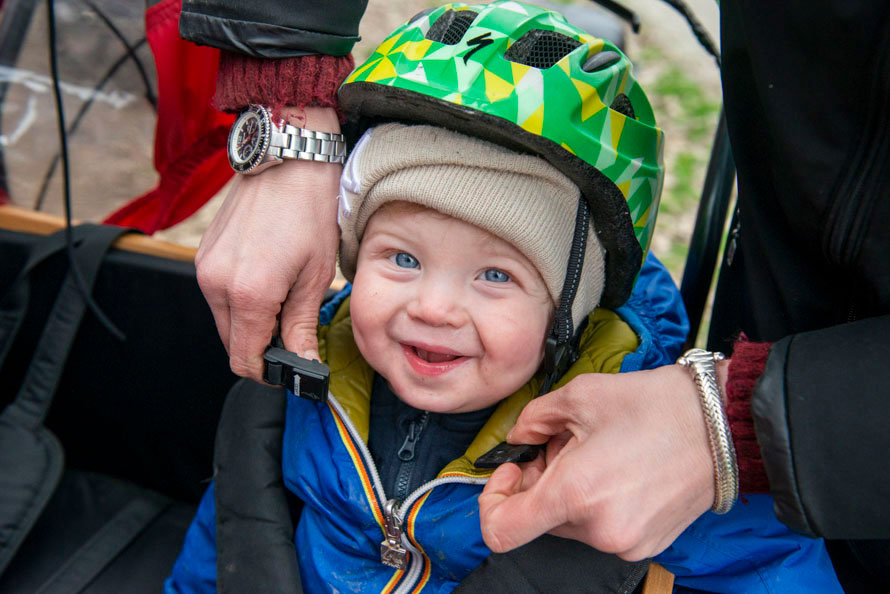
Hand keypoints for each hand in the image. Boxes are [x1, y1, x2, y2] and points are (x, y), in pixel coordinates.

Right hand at [196, 107, 340, 380]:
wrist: (288, 159)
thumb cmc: (310, 210)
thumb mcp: (316, 275)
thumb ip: (301, 326)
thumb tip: (302, 364)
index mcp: (249, 294)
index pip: (245, 359)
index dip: (268, 372)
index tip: (290, 368)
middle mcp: (216, 284)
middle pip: (232, 343)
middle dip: (261, 347)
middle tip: (295, 333)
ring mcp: (205, 268)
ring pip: (225, 321)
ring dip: (252, 323)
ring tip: (286, 298)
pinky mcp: (204, 255)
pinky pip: (219, 295)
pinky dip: (241, 300)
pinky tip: (269, 280)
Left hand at [478, 363, 723, 560]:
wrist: (721, 426)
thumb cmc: (655, 407)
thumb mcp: (580, 395)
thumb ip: (532, 419)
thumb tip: (516, 437)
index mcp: (574, 495)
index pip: (501, 531)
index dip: (493, 500)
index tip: (512, 469)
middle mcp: (597, 530)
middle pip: (538, 519)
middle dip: (540, 482)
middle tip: (562, 444)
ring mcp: (624, 543)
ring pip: (569, 523)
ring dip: (569, 491)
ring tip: (597, 452)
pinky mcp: (645, 545)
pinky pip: (599, 528)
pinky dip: (595, 503)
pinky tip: (617, 470)